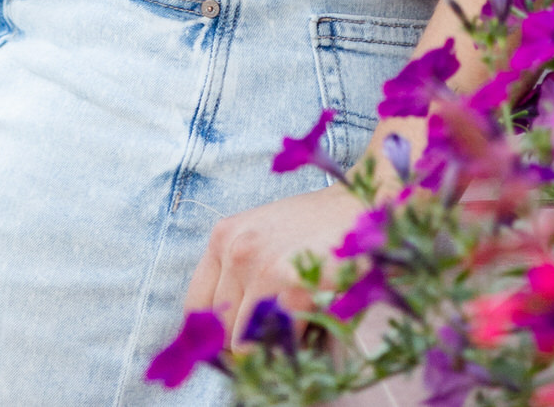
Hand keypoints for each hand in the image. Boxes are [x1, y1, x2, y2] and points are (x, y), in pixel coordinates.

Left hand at [183, 181, 366, 342]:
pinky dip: (289, 345)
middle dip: (242, 341)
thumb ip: (236, 274)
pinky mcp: (287, 283)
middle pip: (218, 329)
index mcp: (222, 237)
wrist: (357, 208)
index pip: (196, 307)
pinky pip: (273, 341)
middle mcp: (233, 250)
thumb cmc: (312, 227)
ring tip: (290, 329)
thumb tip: (221, 334)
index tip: (234, 343)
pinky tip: (306, 324)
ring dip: (266, 346)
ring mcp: (258, 266)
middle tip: (270, 338)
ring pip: (242, 342)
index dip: (214, 333)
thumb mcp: (261, 236)